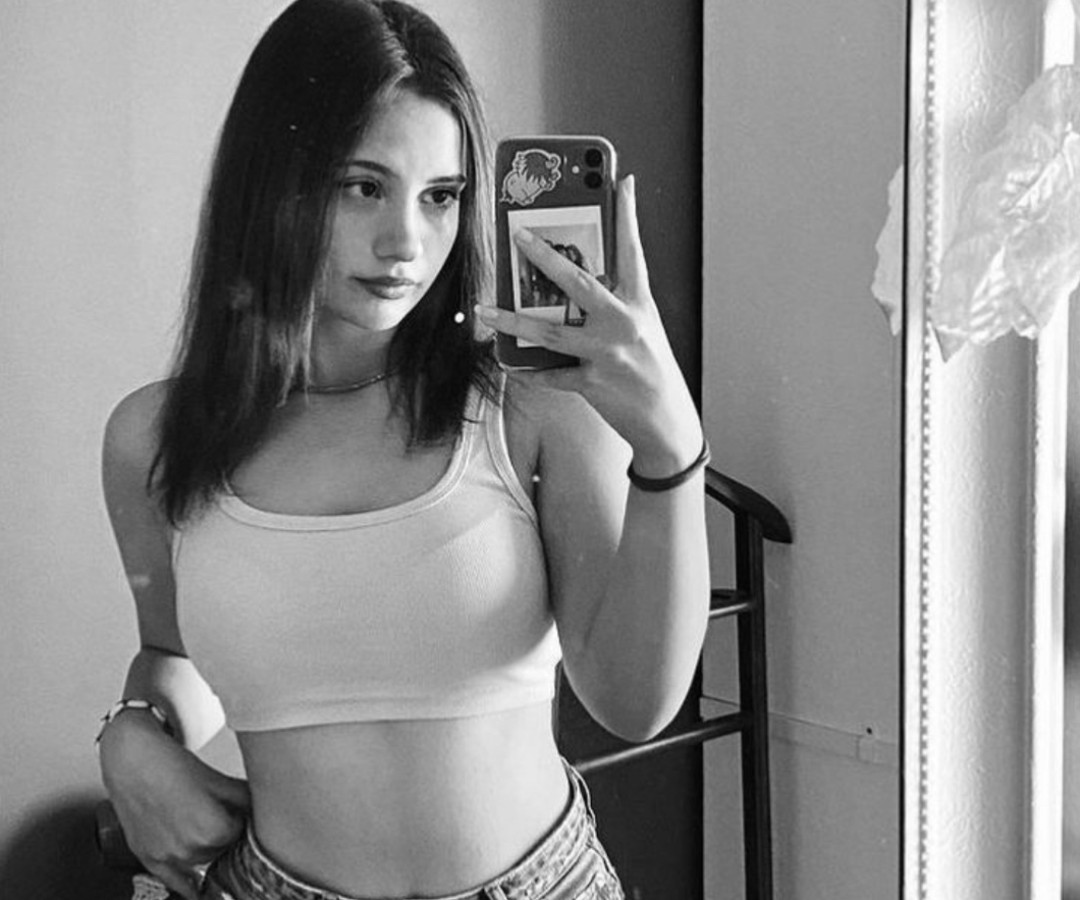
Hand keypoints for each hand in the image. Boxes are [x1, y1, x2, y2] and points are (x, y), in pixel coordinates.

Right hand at [98, 714, 249, 899]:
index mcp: (212, 830)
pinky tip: (199, 889)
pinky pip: (174, 882)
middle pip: (223, 851)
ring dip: (209, 851)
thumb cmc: (172, 765)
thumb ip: (244, 799)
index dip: (242, 821)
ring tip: (204, 827)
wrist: (132, 760)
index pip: (242, 836)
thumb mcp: (218, 780)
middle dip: (227, 836)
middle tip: (223, 817)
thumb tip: (266, 808)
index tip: (240, 812)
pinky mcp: (148, 858)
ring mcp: (167, 857)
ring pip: (202, 864)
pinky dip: (188, 886)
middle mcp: (188, 849)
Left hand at [476, 175, 701, 476]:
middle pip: (578, 282)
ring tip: (485, 308)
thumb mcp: (643, 327)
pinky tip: (508, 361)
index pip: (633, 251)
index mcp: (639, 304)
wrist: (666, 422)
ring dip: (512, 317)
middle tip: (517, 234)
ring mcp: (606, 354)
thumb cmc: (650, 370)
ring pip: (549, 330)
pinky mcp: (592, 383)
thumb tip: (582, 280)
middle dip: (544, 256)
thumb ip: (616, 303)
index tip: (621, 180)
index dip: (627, 214)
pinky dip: (527, 368)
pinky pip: (549, 373)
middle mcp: (623, 324)